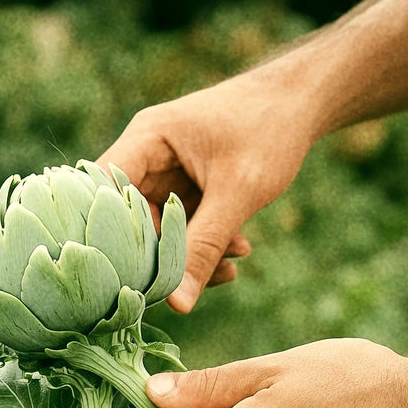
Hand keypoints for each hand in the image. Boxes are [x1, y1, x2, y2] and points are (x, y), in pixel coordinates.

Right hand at [99, 71, 322, 311]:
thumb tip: (177, 305)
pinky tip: (239, 249)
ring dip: (192, 252)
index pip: (103, 193)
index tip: (128, 278)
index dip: (107, 236)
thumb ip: (205, 247)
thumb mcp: (237, 192)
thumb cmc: (270, 128)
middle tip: (194, 281)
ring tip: (233, 260)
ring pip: (161, 229)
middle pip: (130, 219)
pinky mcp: (187, 186)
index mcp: (147, 139)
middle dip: (163, 254)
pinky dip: (208, 242)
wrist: (304, 101)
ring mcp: (167, 172)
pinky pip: (184, 225)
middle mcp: (148, 155)